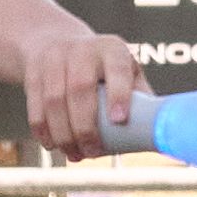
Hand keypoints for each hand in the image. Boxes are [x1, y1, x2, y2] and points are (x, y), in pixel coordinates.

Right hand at [22, 26, 140, 158]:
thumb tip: (163, 134)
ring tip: (74, 154)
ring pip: (54, 100)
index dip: (119, 94)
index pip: (117, 69)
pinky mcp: (33, 71)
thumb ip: (141, 97)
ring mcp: (54, 58)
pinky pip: (35, 105)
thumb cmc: (103, 67)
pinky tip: (53, 146)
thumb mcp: (125, 71)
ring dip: (63, 133)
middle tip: (92, 152)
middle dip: (85, 126)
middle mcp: (82, 50)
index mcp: (112, 49)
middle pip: (79, 89)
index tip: (119, 120)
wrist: (57, 41)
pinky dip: (43, 130)